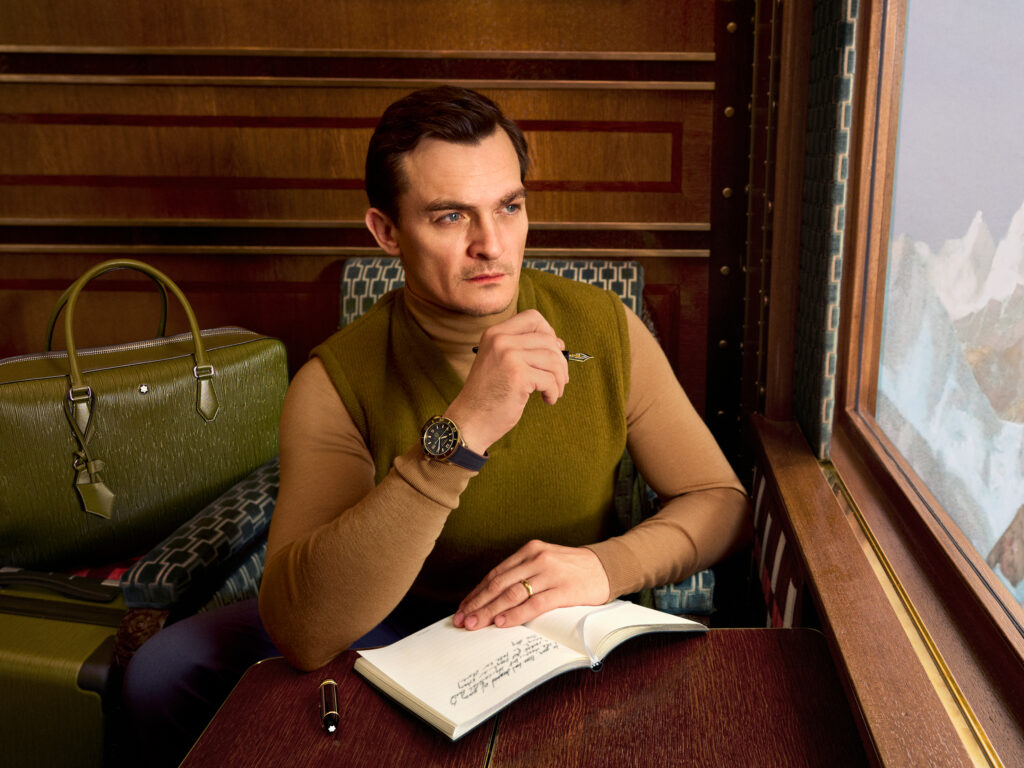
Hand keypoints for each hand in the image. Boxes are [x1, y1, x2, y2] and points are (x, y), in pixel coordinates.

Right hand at [446, 310, 568, 452]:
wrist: (469, 421)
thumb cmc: (489, 395)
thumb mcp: (500, 362)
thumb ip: (522, 348)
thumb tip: (559, 343)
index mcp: (495, 333)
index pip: (533, 318)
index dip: (549, 332)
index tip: (553, 352)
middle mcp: (500, 339)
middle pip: (548, 339)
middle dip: (560, 361)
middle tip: (559, 379)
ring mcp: (509, 355)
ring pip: (553, 359)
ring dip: (559, 379)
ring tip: (553, 392)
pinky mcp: (518, 375)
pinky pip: (550, 379)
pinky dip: (554, 392)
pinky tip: (547, 400)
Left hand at [453, 540, 610, 629]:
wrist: (607, 566)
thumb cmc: (573, 568)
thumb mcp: (545, 562)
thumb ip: (523, 574)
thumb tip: (494, 598)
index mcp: (529, 550)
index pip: (495, 574)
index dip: (477, 592)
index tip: (463, 608)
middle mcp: (537, 558)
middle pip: (499, 584)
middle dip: (477, 604)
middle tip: (462, 620)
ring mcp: (550, 573)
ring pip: (512, 594)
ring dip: (490, 611)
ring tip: (475, 624)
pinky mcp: (563, 589)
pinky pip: (534, 604)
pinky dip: (515, 614)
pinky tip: (502, 622)